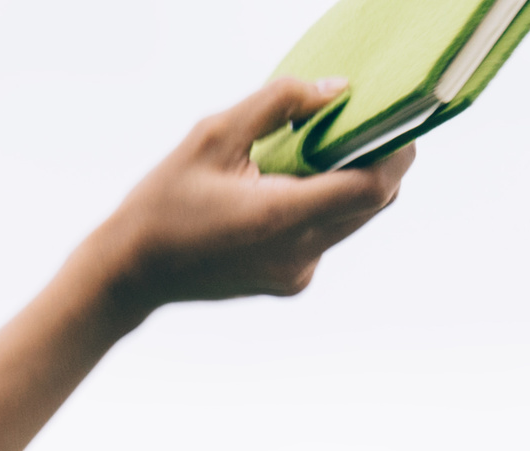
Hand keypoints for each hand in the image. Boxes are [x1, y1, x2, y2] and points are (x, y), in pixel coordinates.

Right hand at [84, 77, 413, 316]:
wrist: (130, 274)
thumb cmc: (162, 202)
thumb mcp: (212, 135)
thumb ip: (277, 103)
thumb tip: (336, 89)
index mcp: (280, 217)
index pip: (372, 186)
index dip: (396, 150)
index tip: (399, 119)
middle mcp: (297, 254)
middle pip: (374, 203)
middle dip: (381, 161)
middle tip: (367, 123)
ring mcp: (296, 273)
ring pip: (354, 220)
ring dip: (353, 183)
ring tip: (323, 151)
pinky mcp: (291, 281)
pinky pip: (329, 236)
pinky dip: (325, 206)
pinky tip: (290, 187)